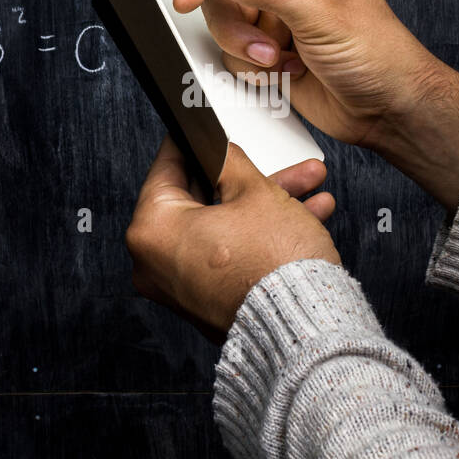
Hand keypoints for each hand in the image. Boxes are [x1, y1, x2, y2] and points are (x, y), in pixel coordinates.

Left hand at [126, 137, 339, 340]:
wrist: (304, 327)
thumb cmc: (273, 265)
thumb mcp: (254, 191)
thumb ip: (230, 163)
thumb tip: (219, 153)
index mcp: (151, 231)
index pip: (166, 169)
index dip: (193, 144)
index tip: (200, 132)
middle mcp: (156, 265)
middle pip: (203, 201)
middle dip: (250, 179)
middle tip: (274, 163)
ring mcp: (181, 289)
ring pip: (224, 228)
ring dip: (267, 206)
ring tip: (307, 187)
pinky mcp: (208, 305)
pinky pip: (230, 256)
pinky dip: (259, 237)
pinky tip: (303, 217)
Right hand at [171, 0, 458, 211]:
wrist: (387, 110)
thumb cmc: (378, 53)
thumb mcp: (319, 13)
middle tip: (190, 1)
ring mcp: (275, 15)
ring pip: (223, 15)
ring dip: (240, 40)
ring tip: (274, 56)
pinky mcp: (267, 49)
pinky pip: (231, 48)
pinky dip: (249, 64)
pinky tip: (283, 70)